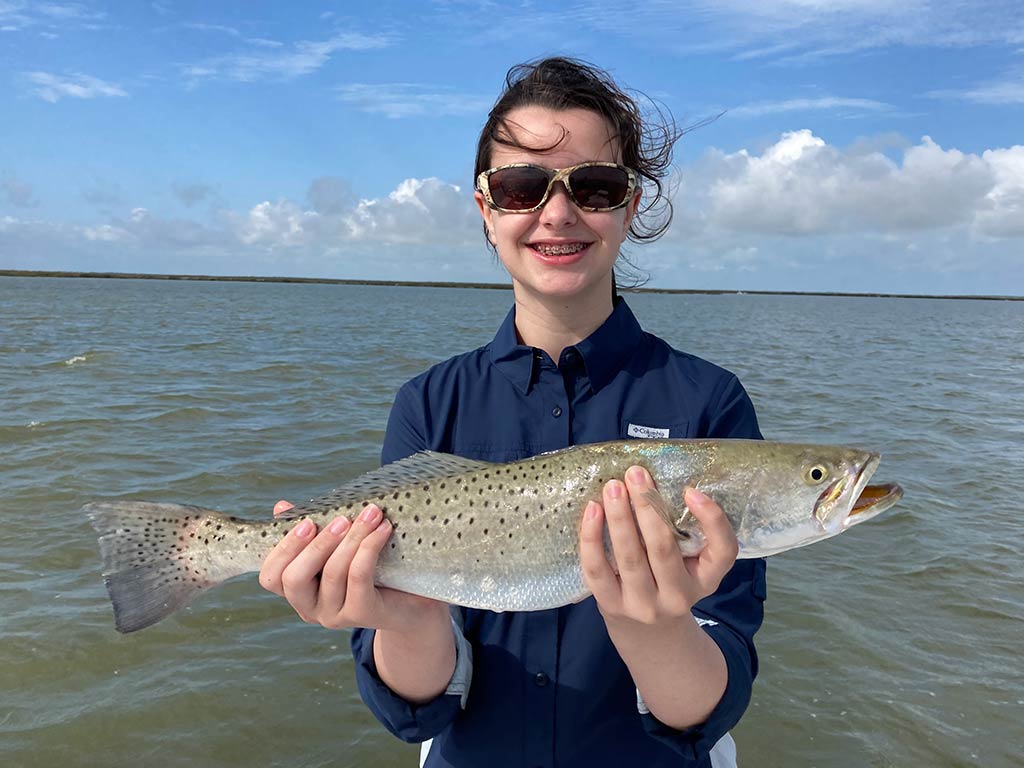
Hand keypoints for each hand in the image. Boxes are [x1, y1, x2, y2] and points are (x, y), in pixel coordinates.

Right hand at [259, 500, 447, 632]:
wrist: (412, 601)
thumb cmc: (370, 567)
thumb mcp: (338, 546)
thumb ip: (310, 530)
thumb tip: (280, 507)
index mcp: (297, 591)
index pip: (271, 577)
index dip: (283, 549)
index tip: (307, 521)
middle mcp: (310, 608)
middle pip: (294, 579)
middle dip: (316, 544)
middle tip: (341, 519)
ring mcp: (335, 615)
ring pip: (333, 573)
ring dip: (352, 538)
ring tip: (371, 515)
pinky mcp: (362, 614)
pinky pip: (359, 578)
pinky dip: (369, 548)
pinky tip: (382, 529)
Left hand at [579, 466, 738, 626]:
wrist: (647, 634)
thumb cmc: (670, 582)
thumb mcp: (691, 565)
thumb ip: (685, 531)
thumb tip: (658, 481)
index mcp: (706, 579)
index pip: (723, 552)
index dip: (712, 519)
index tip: (692, 490)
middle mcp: (678, 596)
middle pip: (663, 549)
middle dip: (648, 507)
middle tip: (636, 474)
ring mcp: (643, 605)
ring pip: (630, 557)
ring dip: (619, 517)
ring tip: (613, 487)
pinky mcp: (612, 605)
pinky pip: (598, 569)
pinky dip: (592, 538)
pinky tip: (591, 510)